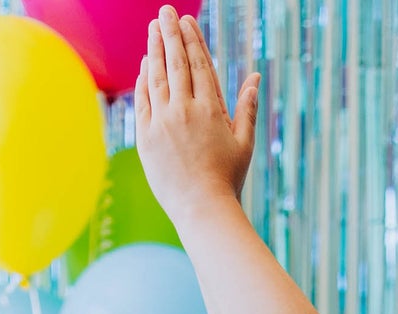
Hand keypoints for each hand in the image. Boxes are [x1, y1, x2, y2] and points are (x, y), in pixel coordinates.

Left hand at [135, 8, 259, 226]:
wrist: (202, 210)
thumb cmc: (228, 180)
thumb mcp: (244, 142)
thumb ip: (247, 106)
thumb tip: (254, 75)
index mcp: (211, 109)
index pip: (198, 65)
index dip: (191, 40)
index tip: (185, 21)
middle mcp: (185, 110)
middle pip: (175, 63)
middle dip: (169, 33)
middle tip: (164, 12)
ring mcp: (163, 122)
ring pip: (156, 77)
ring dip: (153, 50)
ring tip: (152, 29)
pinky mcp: (147, 137)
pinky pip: (143, 100)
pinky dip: (143, 80)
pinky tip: (144, 65)